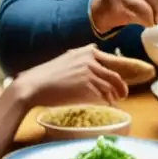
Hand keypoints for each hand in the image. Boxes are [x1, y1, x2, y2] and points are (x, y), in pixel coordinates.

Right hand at [14, 45, 128, 108]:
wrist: (33, 85)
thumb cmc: (47, 75)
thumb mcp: (67, 59)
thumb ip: (83, 57)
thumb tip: (95, 53)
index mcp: (88, 51)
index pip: (113, 60)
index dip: (122, 70)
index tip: (124, 79)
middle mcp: (91, 59)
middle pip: (115, 75)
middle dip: (121, 87)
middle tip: (124, 94)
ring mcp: (90, 72)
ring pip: (110, 86)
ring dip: (114, 96)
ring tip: (115, 102)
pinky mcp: (87, 86)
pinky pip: (103, 96)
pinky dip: (107, 102)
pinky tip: (107, 107)